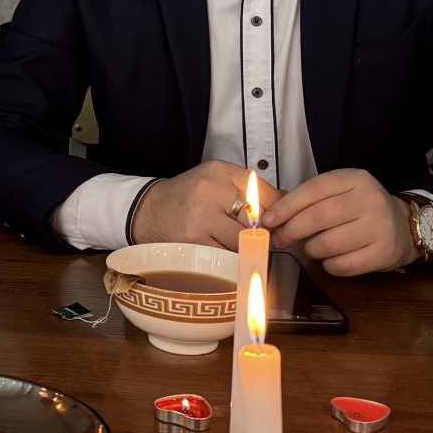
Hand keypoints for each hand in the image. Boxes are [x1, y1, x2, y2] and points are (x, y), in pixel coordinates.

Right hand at [131, 160, 280, 248]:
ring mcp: (201, 219)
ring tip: (232, 244)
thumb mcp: (214, 179)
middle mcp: (209, 192)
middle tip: (253, 237)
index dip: (275, 212)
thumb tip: (285, 205)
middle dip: (260, 232)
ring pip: (244, 241)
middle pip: (257, 220)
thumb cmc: (185, 197)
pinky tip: (221, 253)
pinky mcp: (194, 243)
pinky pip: (228, 257)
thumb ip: (247, 188)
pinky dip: (230, 260)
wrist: (146, 212)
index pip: (264, 193)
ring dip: (244, 248)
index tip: (274, 221)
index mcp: (217, 172)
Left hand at [261, 168, 415, 275]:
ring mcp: (380, 227)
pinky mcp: (384, 253)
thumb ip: (308, 199)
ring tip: (311, 247)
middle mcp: (370, 200)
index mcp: (354, 179)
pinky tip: (330, 259)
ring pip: (329, 243)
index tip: (268, 219)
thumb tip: (271, 214)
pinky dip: (329, 265)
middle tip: (280, 238)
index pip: (313, 190)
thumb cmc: (360, 208)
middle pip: (318, 217)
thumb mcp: (339, 192)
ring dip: (311, 249)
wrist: (403, 226)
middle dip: (291, 230)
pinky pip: (343, 265)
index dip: (286, 206)